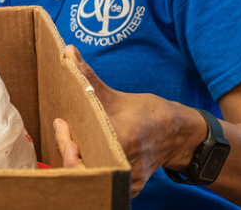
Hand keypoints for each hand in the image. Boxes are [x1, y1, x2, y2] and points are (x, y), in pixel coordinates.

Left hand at [60, 45, 201, 196]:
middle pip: (83, 170)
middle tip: (65, 138)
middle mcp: (126, 163)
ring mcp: (128, 180)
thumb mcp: (115, 95)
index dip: (66, 143)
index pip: (86, 151)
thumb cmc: (148, 113)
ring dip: (78, 165)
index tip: (61, 124)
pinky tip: (85, 158)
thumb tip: (67, 51)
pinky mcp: (129, 188)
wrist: (179, 135)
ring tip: (72, 147)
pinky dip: (92, 173)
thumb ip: (87, 75)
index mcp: (124, 138)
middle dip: (68, 156)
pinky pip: (103, 184)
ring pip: (93, 180)